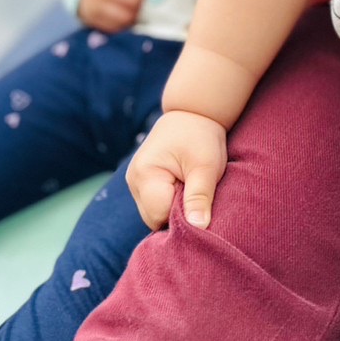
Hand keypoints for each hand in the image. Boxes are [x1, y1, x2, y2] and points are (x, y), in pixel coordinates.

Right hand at [127, 109, 227, 229]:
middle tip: (197, 194)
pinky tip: (183, 187)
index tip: (200, 203)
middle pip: (154, 217)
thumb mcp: (206, 167)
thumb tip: (198, 228)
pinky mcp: (141, 181)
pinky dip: (169, 200)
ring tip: (190, 187)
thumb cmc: (201, 137)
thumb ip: (199, 197)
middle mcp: (133, 180)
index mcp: (145, 175)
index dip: (182, 216)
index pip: (160, 216)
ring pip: (154, 212)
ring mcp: (135, 181)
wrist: (193, 113)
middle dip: (177, 213)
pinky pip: (154, 203)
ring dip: (173, 207)